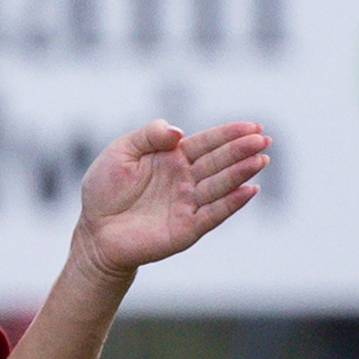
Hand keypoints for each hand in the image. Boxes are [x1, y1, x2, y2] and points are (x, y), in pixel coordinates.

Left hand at [74, 120, 269, 281]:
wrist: (94, 232)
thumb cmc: (104, 190)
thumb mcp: (120, 152)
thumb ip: (148, 136)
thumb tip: (179, 132)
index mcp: (172, 158)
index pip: (207, 143)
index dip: (229, 134)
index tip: (253, 126)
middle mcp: (185, 179)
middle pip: (219, 162)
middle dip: (241, 150)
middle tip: (263, 140)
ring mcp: (188, 204)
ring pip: (220, 186)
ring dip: (241, 173)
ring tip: (260, 160)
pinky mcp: (186, 229)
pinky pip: (212, 214)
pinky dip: (231, 204)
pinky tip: (249, 190)